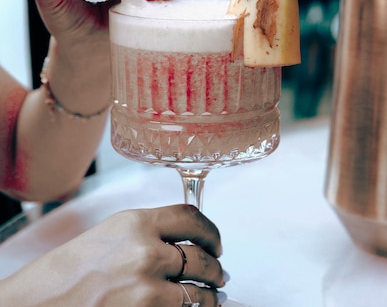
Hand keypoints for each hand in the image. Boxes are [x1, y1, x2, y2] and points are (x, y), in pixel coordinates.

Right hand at [1, 205, 226, 305]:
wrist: (39, 304)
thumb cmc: (68, 271)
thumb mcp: (111, 234)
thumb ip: (148, 232)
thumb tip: (184, 240)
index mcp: (136, 223)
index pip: (191, 218)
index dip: (211, 231)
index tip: (216, 242)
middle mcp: (146, 252)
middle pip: (202, 257)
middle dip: (215, 267)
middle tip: (219, 273)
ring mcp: (148, 290)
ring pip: (200, 292)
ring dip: (210, 296)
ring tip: (212, 296)